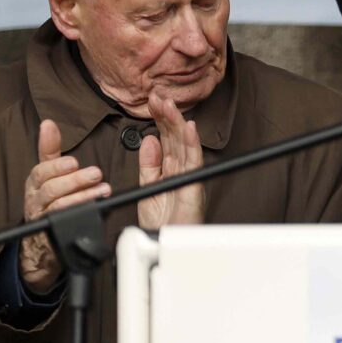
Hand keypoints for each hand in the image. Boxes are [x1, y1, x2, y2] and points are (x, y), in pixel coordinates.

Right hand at [19, 120, 110, 292]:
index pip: (41, 171)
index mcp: (34, 183)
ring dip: (82, 197)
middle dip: (75, 181)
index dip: (57, 167)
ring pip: (58, 207)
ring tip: (103, 190)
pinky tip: (96, 209)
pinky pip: (64, 225)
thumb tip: (48, 124)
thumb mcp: (48, 173)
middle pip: (51, 189)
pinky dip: (80, 215)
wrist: (43, 241)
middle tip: (96, 173)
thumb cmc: (49, 200)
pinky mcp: (52, 233)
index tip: (74, 162)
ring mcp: (42, 218)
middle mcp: (35, 200)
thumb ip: (49, 150)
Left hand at [137, 93, 206, 229]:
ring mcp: (189, 177)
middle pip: (175, 137)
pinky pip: (193, 163)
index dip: (159, 118)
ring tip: (168, 104)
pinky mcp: (193, 188)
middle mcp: (181, 170)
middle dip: (166, 115)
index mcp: (170, 169)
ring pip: (184, 144)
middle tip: (157, 94)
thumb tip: (148, 140)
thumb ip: (148, 165)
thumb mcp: (147, 189)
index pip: (165, 137)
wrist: (163, 247)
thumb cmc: (161, 224)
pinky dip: (192, 145)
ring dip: (177, 122)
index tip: (151, 100)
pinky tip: (189, 129)